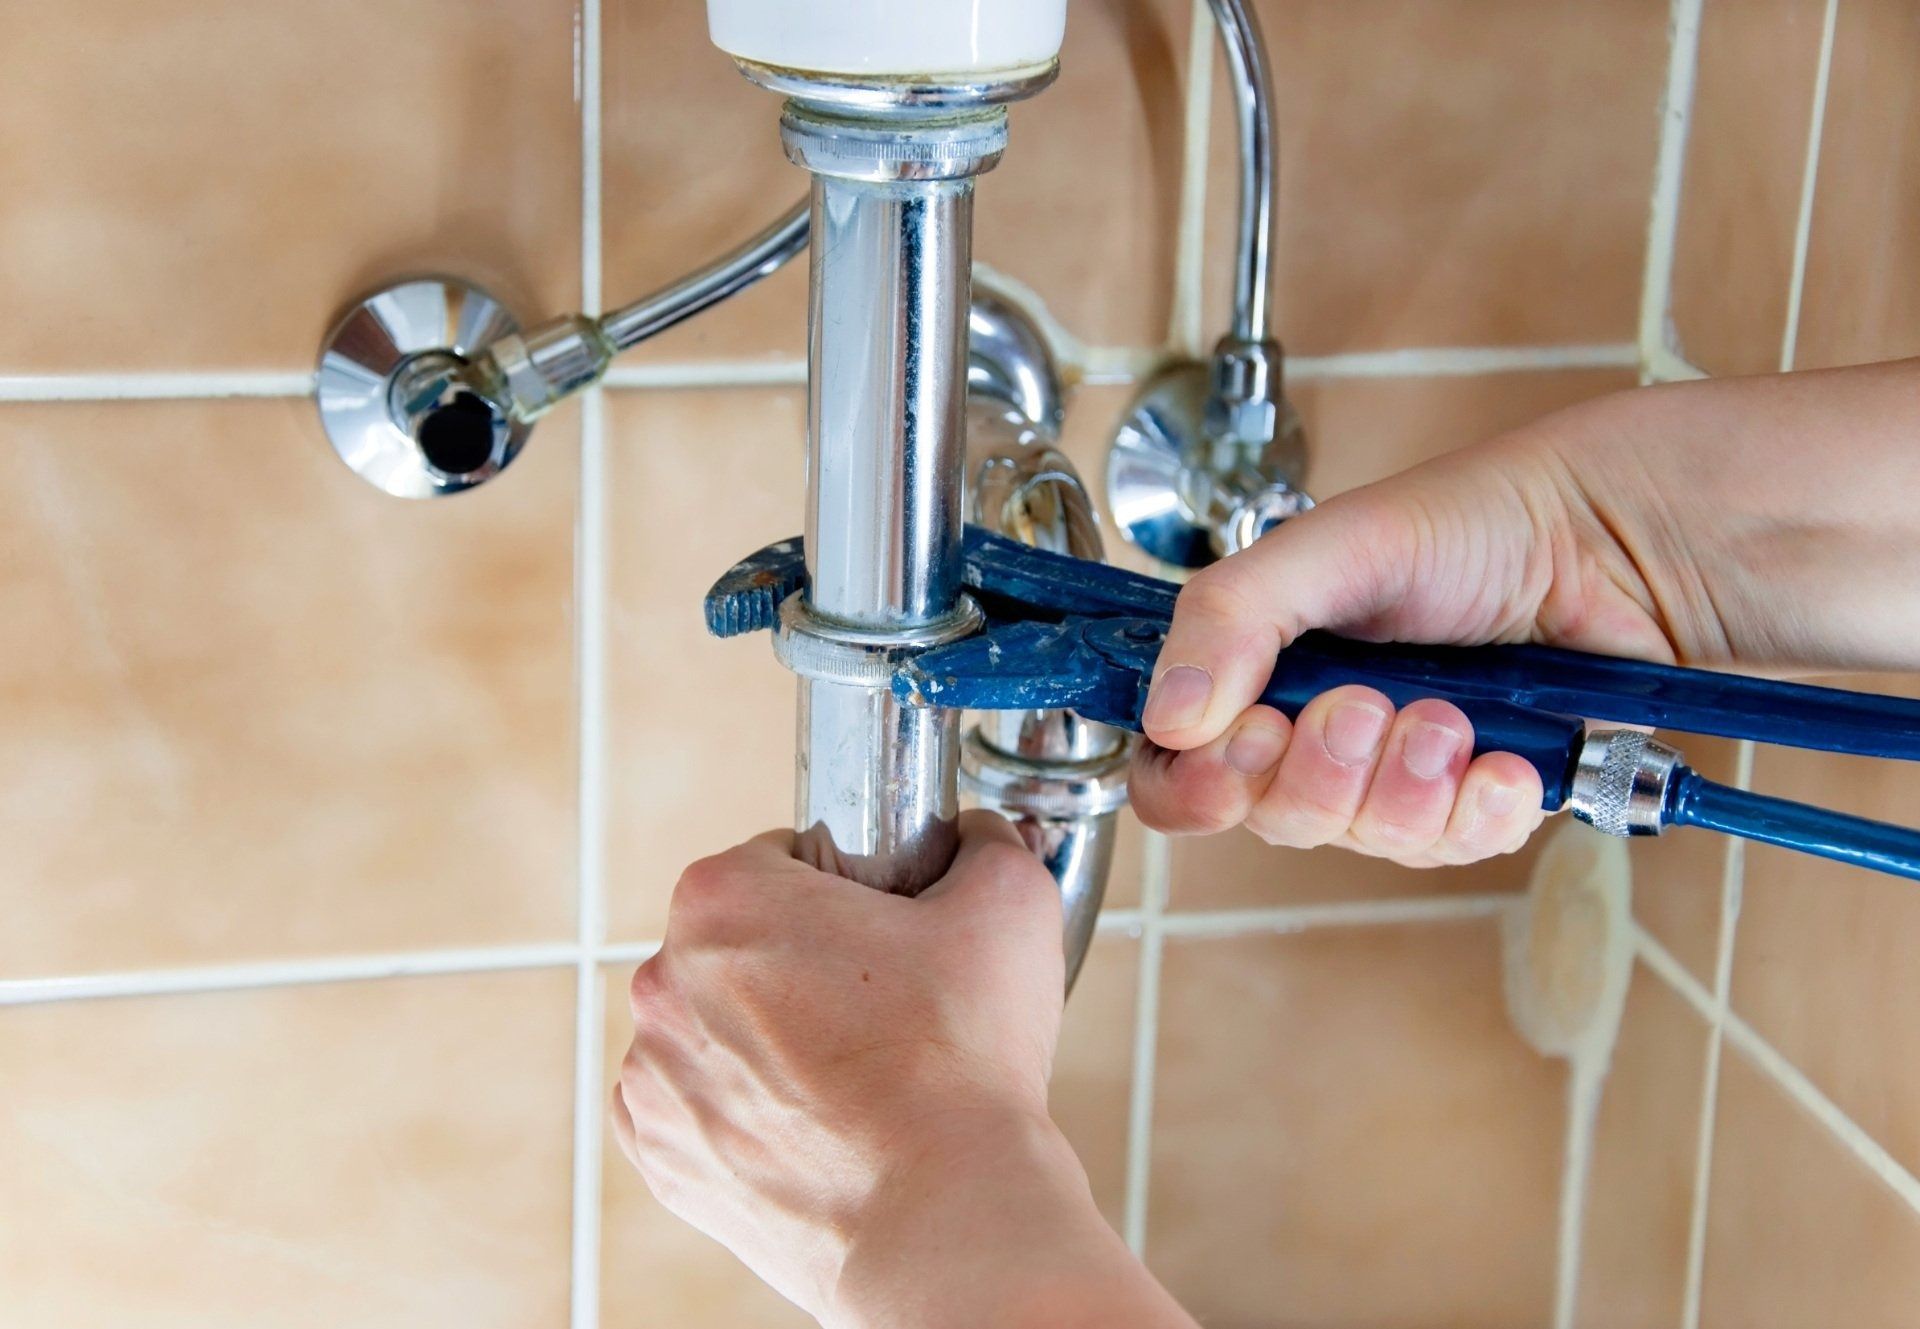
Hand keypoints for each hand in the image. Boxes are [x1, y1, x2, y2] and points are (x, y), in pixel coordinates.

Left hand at [614, 812, 1196, 1328]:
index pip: (782, 859)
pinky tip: (815, 1123)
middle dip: (803, 962)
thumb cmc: (963, 1066)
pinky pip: (698, 1106)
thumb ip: (985, 842)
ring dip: (770, 1037)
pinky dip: (745, 1109)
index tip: (885, 931)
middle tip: (882, 1004)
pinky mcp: (662, 1157)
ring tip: (856, 1075)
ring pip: (718, 1026)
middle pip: (741, 943)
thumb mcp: (1007, 904)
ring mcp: (654, 1077)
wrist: (945, 1217)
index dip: (846, 890)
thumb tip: (977, 838)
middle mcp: (664, 981)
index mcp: (722, 899)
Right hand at [1132, 361, 1919, 864]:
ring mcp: (1399, 771)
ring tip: (1452, 717)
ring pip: (1362, 839)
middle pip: (1268, 813)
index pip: (1176, 764)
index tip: (1236, 756)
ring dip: (1404, 785)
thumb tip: (1168, 715)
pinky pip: (1453, 848)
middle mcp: (1319, 727)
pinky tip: (1507, 764)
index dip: (1191, 783)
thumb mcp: (1332, 548)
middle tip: (1364, 706)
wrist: (1618, 540)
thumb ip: (1231, 616)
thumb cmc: (1477, 521)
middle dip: (1319, 770)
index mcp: (1261, 667)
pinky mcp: (1478, 799)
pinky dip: (1478, 810)